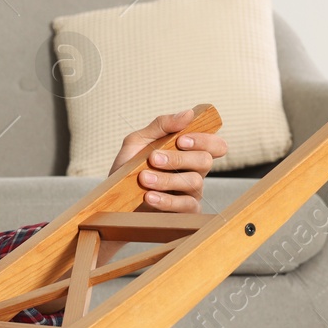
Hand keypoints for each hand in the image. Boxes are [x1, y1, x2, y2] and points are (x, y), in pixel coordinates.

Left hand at [108, 108, 227, 212]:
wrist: (112, 199)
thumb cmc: (128, 168)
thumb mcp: (138, 142)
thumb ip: (161, 125)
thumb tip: (189, 113)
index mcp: (189, 153)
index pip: (215, 145)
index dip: (205, 140)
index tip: (181, 140)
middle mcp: (195, 172)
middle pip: (205, 161)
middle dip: (179, 158)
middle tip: (153, 158)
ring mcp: (191, 193)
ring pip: (194, 182)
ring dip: (167, 179)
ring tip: (143, 178)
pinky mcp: (183, 213)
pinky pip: (186, 206)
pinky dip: (167, 201)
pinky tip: (149, 196)